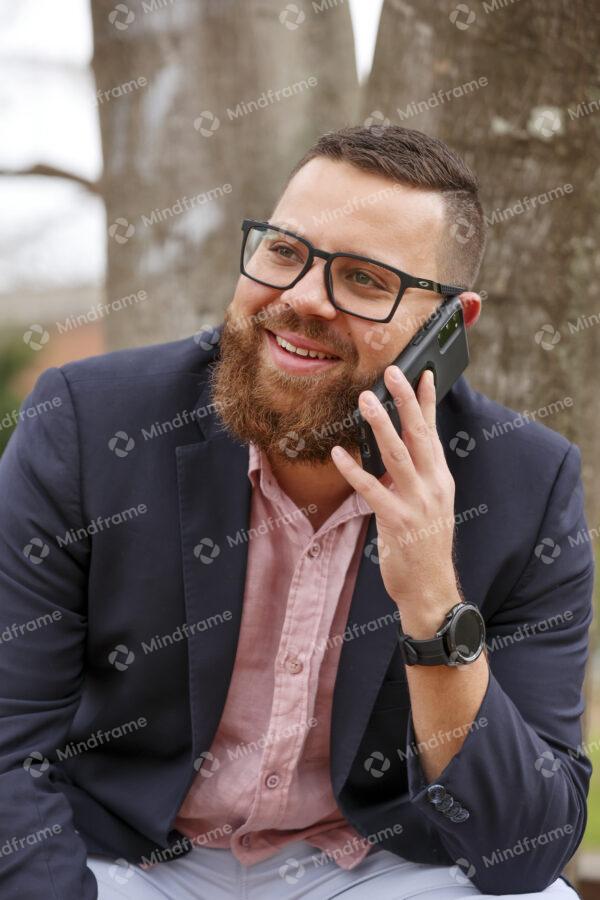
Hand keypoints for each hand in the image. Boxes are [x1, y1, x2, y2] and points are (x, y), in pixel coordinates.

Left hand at [331, 366, 460, 636]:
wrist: (431, 589)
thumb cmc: (426, 545)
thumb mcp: (430, 505)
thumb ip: (417, 476)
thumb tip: (397, 448)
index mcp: (440, 479)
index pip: (434, 432)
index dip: (428, 402)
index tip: (424, 373)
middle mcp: (433, 485)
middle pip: (419, 434)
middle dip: (406, 400)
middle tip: (393, 372)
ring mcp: (417, 503)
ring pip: (397, 454)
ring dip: (381, 425)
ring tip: (366, 399)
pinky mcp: (397, 520)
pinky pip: (372, 488)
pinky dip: (353, 469)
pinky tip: (337, 454)